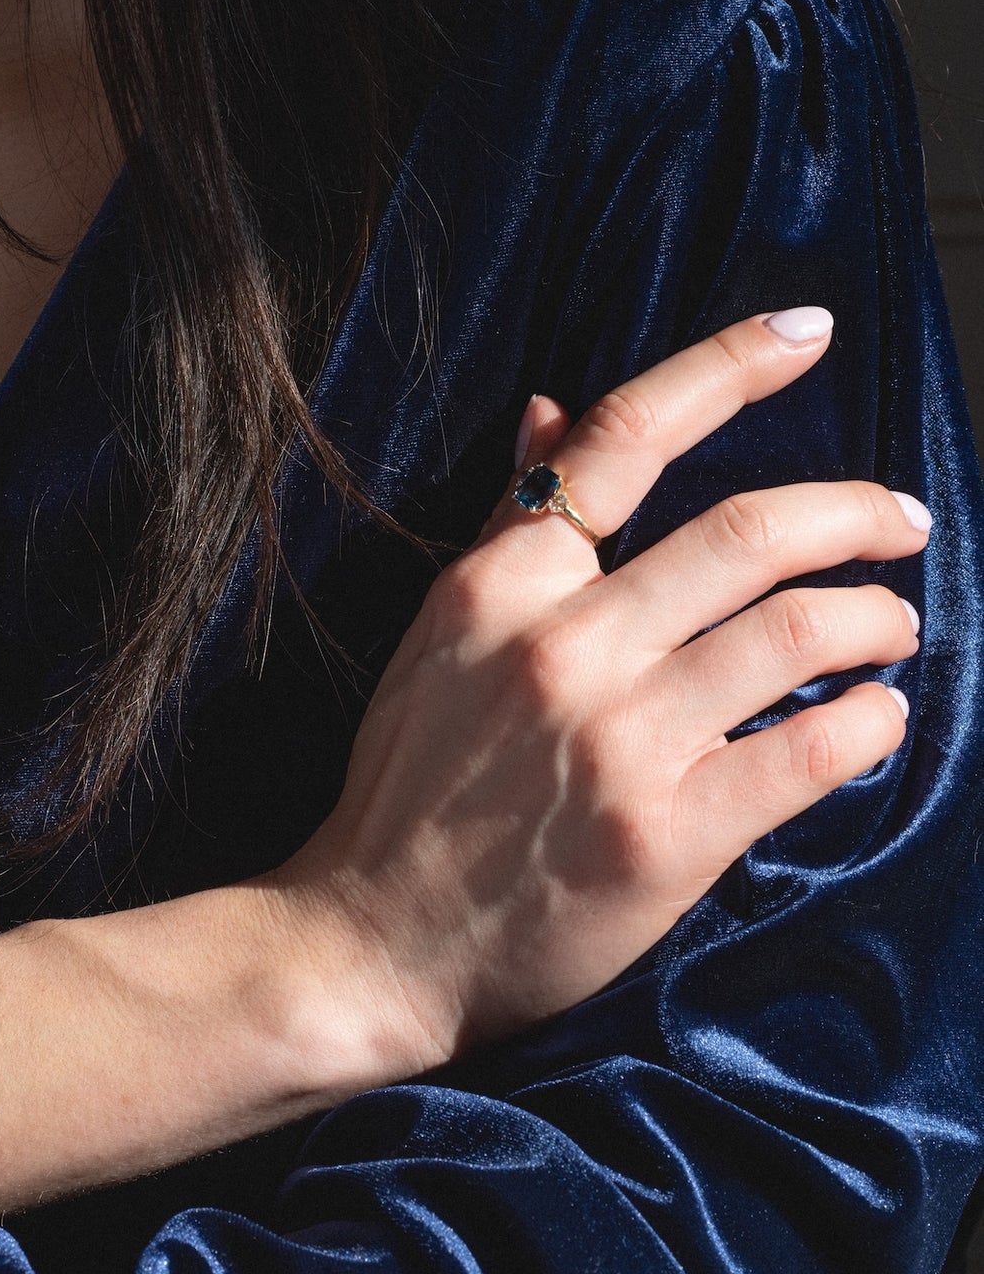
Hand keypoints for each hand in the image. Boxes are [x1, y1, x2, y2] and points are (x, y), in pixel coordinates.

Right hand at [275, 308, 925, 1061]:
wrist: (374, 938)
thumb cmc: (403, 789)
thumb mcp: (437, 639)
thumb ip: (508, 528)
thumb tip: (554, 412)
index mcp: (498, 588)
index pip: (625, 441)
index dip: (727, 368)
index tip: (807, 334)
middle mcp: (562, 646)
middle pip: (748, 533)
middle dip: (853, 512)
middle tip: (900, 520)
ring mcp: (619, 740)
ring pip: (797, 632)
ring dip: (874, 617)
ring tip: (893, 626)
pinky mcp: (669, 836)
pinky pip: (812, 751)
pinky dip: (870, 723)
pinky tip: (879, 719)